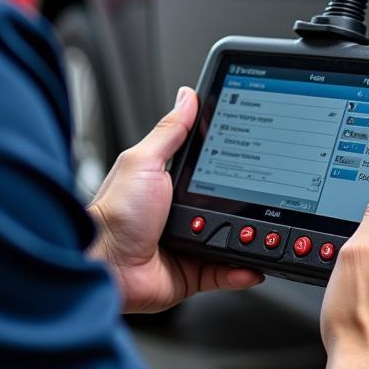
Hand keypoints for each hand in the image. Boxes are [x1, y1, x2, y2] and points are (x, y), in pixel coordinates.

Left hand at [88, 87, 263, 312]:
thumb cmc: (114, 214)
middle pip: (226, 203)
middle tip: (264, 196)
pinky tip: (252, 264)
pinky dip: (240, 270)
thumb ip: (170, 132)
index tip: (257, 154)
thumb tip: (187, 97)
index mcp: (168, 183)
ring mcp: (188, 241)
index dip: (233, 160)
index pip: (209, 166)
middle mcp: (180, 212)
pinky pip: (224, 271)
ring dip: (247, 237)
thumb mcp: (144, 161)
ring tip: (262, 231)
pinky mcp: (192, 271)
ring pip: (230, 238)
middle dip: (247, 202)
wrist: (104, 266)